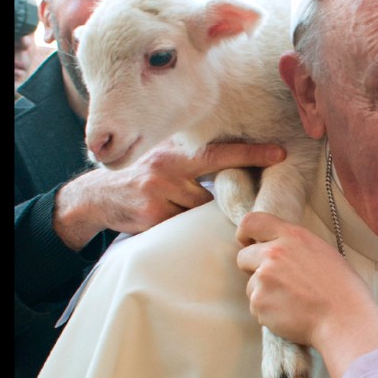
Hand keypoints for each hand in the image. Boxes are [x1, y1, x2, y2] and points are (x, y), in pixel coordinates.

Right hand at [54, 140, 285, 249]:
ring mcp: (159, 192)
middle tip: (259, 186)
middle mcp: (168, 168)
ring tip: (175, 207)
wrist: (97, 198)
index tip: (280, 152)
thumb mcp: (164, 161)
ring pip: (200, 209)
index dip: (251, 153)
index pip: (219, 152)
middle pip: (214, 185)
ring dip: (197, 213)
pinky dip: (181, 225)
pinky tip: (164, 218)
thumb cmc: (142, 179)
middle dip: (232, 189)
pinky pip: (183, 225)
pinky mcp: (153, 216)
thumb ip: (193, 164)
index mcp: (175, 154)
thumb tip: (235, 166)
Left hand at [236, 211, 377, 377]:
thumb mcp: (321, 251)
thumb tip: (275, 247)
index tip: (247, 242)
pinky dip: (268, 312)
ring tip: (292, 301)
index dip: (245, 233)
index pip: (252, 222)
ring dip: (264, 293)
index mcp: (292, 236)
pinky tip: (290, 314)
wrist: (344, 319)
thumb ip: (294, 246)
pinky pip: (256, 306)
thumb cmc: (341, 288)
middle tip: (275, 281)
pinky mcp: (259, 303)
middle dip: (253, 269)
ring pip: (251, 285)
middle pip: (243, 257)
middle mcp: (274, 254)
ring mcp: (263, 279)